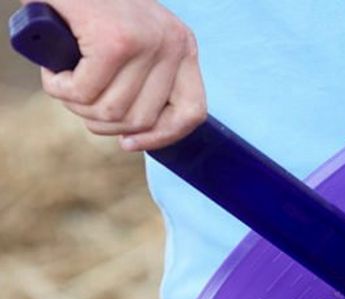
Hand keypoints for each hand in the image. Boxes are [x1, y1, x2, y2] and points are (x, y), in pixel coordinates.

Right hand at [22, 0, 206, 150]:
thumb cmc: (90, 8)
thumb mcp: (134, 42)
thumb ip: (146, 80)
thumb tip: (138, 133)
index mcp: (184, 47)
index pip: (192, 112)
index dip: (161, 137)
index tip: (128, 142)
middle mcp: (173, 44)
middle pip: (143, 119)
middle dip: (103, 122)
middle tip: (80, 99)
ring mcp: (146, 43)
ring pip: (111, 111)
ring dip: (77, 105)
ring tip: (65, 82)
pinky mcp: (114, 41)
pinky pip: (84, 93)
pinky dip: (60, 89)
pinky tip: (54, 72)